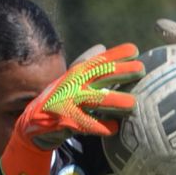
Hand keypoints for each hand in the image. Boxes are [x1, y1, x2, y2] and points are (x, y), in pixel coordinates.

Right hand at [0, 44, 143, 174]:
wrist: (34, 122)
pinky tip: (115, 128)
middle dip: (121, 72)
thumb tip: (101, 46)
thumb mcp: (70, 79)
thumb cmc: (60, 98)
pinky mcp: (66, 121)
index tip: (134, 50)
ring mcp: (68, 102)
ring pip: (96, 100)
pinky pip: (87, 124)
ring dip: (115, 101)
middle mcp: (73, 84)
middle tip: (141, 70)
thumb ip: (87, 64)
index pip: (98, 60)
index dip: (116, 54)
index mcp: (76, 73)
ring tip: (133, 104)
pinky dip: (102, 127)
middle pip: (100, 75)